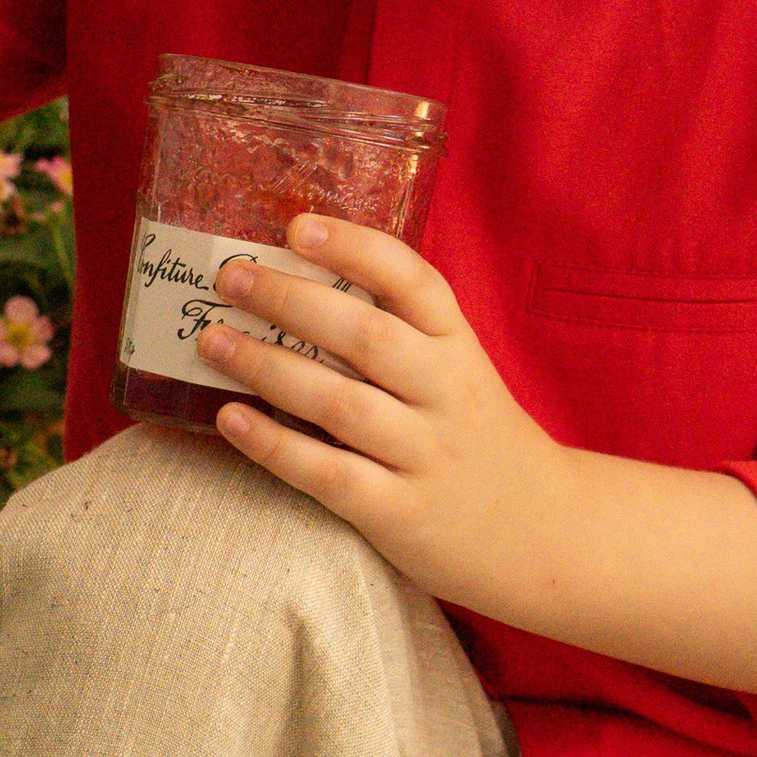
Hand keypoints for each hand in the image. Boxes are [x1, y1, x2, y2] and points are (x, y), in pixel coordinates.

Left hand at [199, 217, 577, 619]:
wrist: (545, 530)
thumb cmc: (478, 437)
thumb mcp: (459, 372)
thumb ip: (401, 334)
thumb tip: (297, 283)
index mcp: (460, 346)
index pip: (413, 282)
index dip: (355, 248)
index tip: (297, 226)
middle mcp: (447, 392)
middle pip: (365, 336)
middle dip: (290, 300)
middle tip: (230, 278)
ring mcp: (426, 454)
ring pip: (340, 403)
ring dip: (268, 367)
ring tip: (212, 341)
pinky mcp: (402, 513)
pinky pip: (329, 474)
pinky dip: (275, 446)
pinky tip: (230, 419)